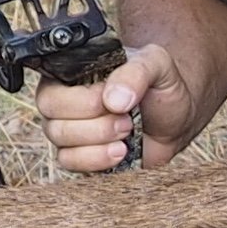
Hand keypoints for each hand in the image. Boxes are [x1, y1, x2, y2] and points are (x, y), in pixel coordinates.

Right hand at [35, 42, 179, 171]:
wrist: (176, 122)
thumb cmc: (160, 87)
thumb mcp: (156, 65)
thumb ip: (136, 73)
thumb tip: (112, 99)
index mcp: (72, 73)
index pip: (50, 88)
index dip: (80, 99)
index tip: (111, 100)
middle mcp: (63, 100)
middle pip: (50, 115)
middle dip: (92, 121)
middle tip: (126, 119)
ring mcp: (68, 129)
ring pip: (59, 140)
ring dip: (98, 140)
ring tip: (127, 131)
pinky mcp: (79, 155)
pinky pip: (69, 162)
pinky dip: (97, 159)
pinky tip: (121, 151)